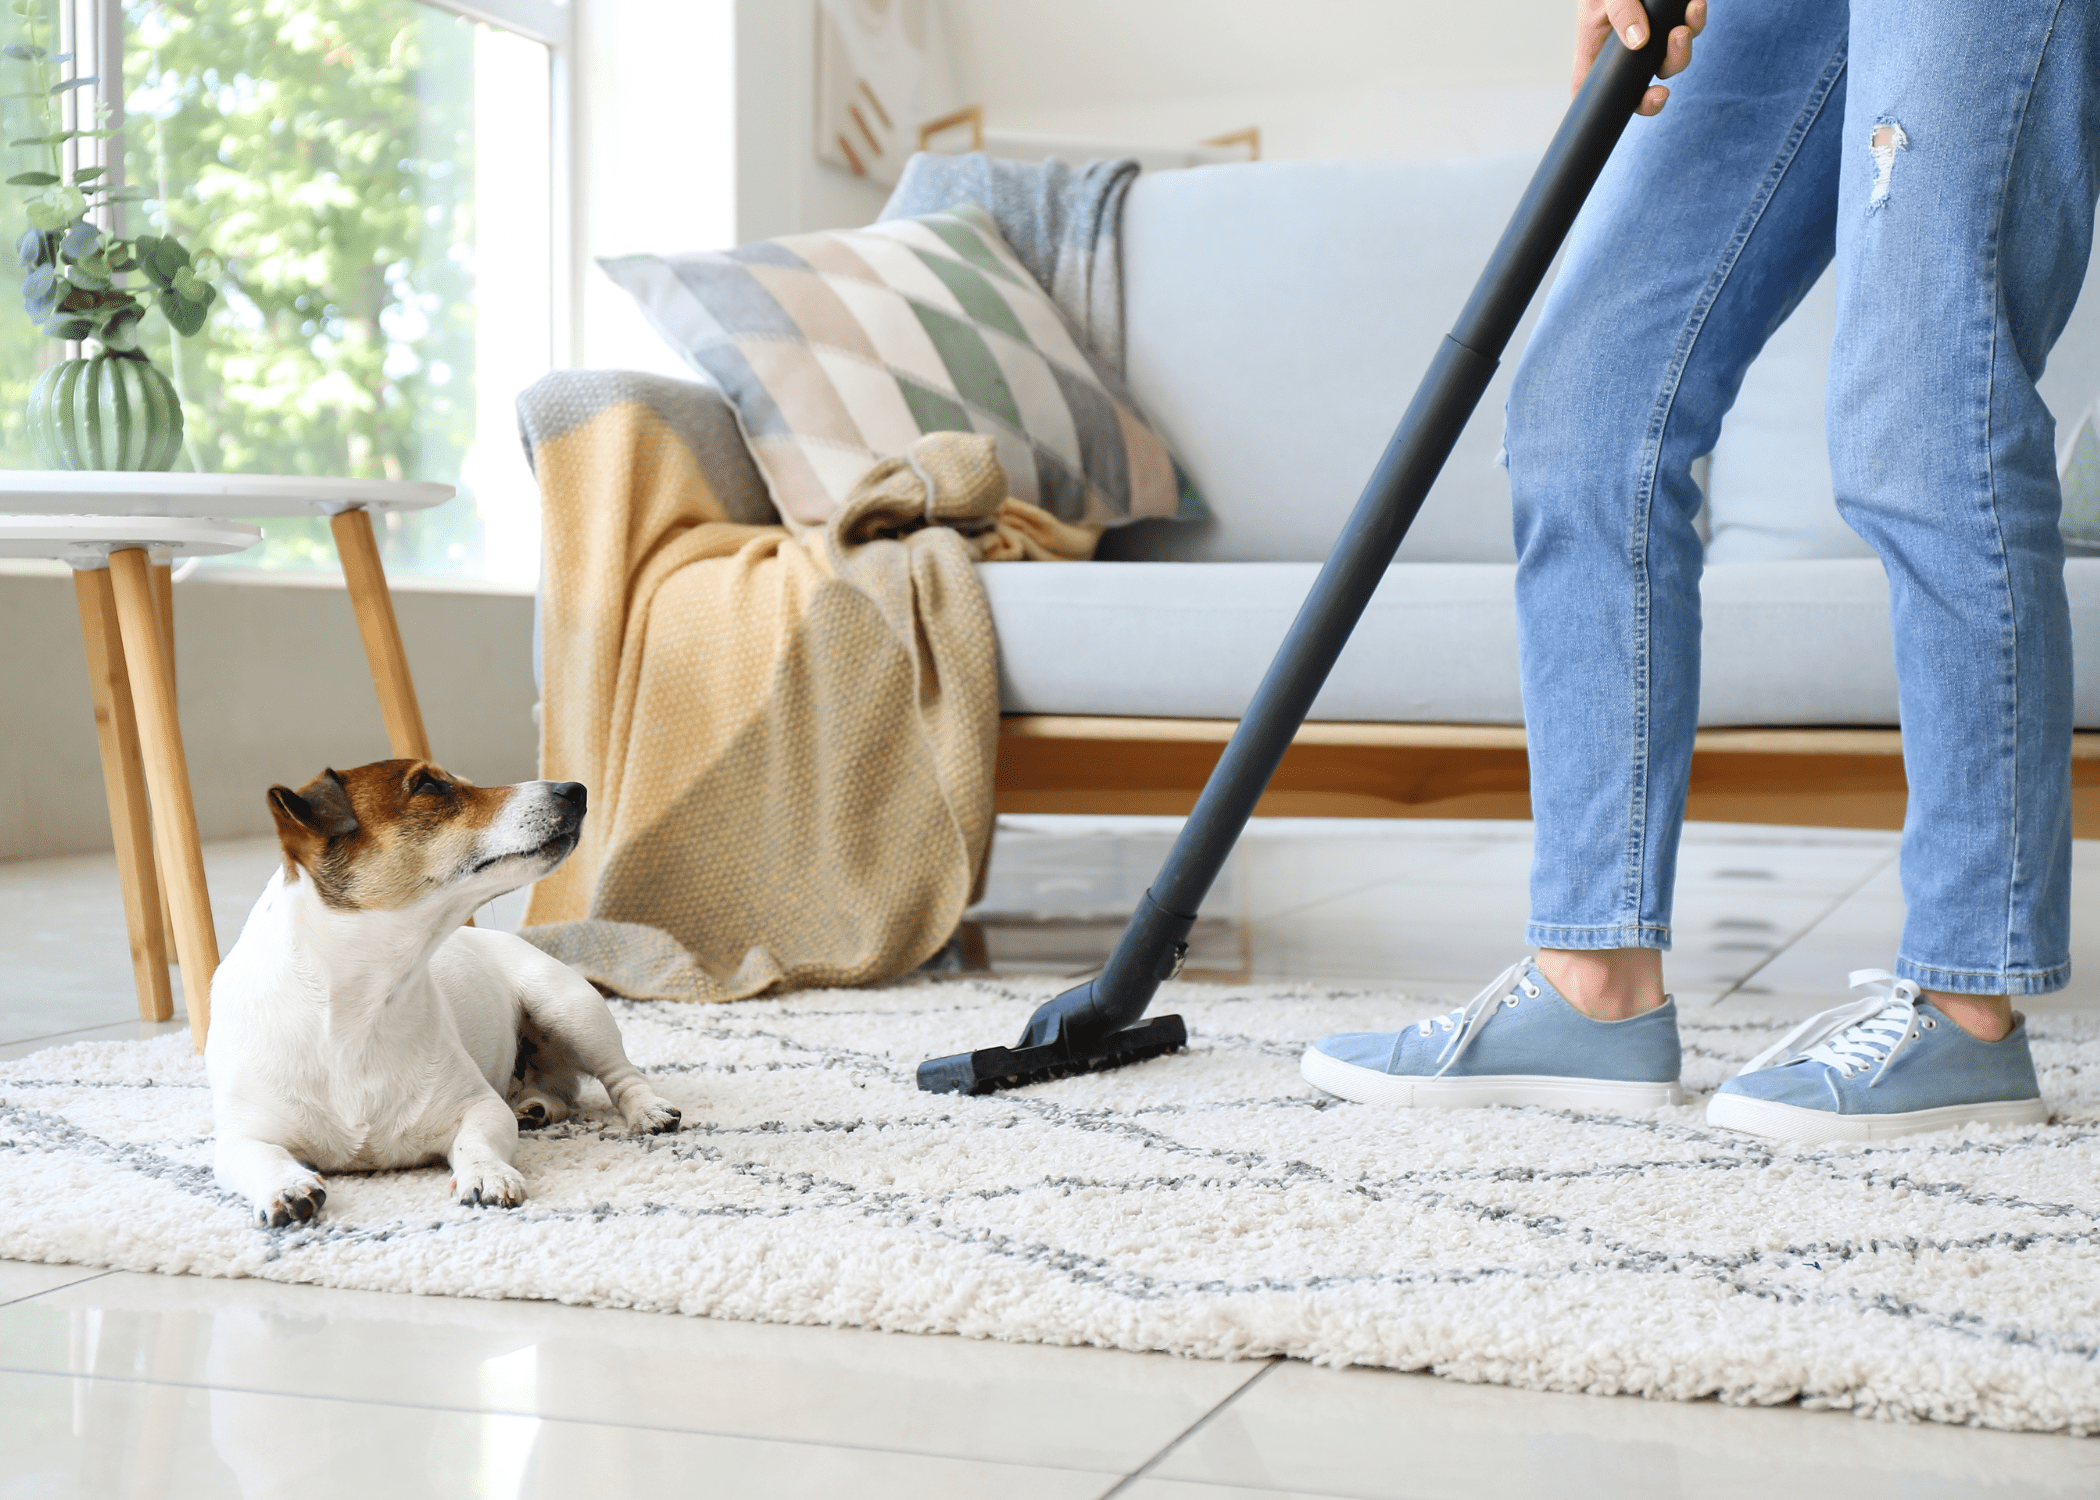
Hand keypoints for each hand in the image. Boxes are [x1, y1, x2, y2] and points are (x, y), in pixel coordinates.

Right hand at [1574, 0, 1706, 115]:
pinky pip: (1688, 27)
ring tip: (1688, 20)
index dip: (1619, 106)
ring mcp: (1648, 37)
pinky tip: (1695, 4)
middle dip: (1670, 67)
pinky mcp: (1667, 21)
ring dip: (1685, 45)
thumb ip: (1620, 13)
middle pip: (1648, 81)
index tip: (1654, 96)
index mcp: (1597, 52)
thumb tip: (1638, 41)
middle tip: (1678, 41)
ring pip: (1673, 57)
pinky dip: (1695, 18)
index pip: (1597, 92)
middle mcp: (1624, 51)